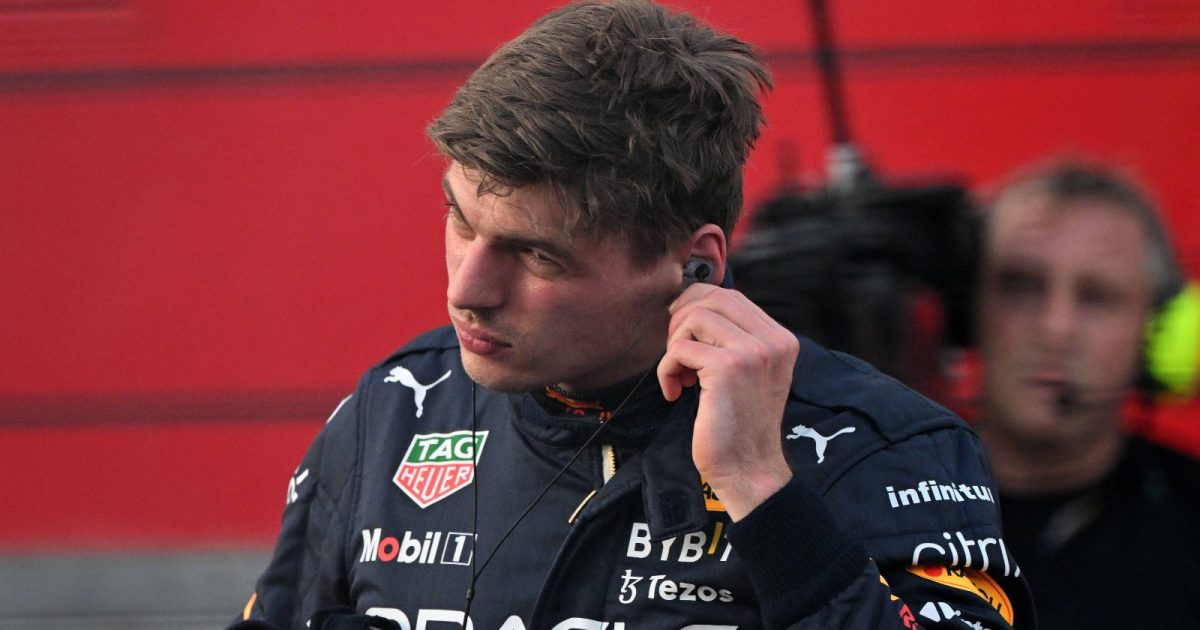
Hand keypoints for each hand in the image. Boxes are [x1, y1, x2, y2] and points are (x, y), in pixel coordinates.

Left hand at [657, 283, 797, 520]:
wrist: (748, 469)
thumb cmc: (739, 425)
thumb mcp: (748, 374)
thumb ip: (734, 340)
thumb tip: (693, 307)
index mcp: (780, 339)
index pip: (730, 296)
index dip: (696, 305)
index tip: (681, 333)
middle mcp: (772, 341)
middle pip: (712, 297)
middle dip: (682, 319)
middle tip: (675, 352)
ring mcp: (753, 352)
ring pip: (694, 317)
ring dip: (674, 344)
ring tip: (679, 374)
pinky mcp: (727, 368)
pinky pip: (679, 349)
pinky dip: (666, 369)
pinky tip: (674, 392)